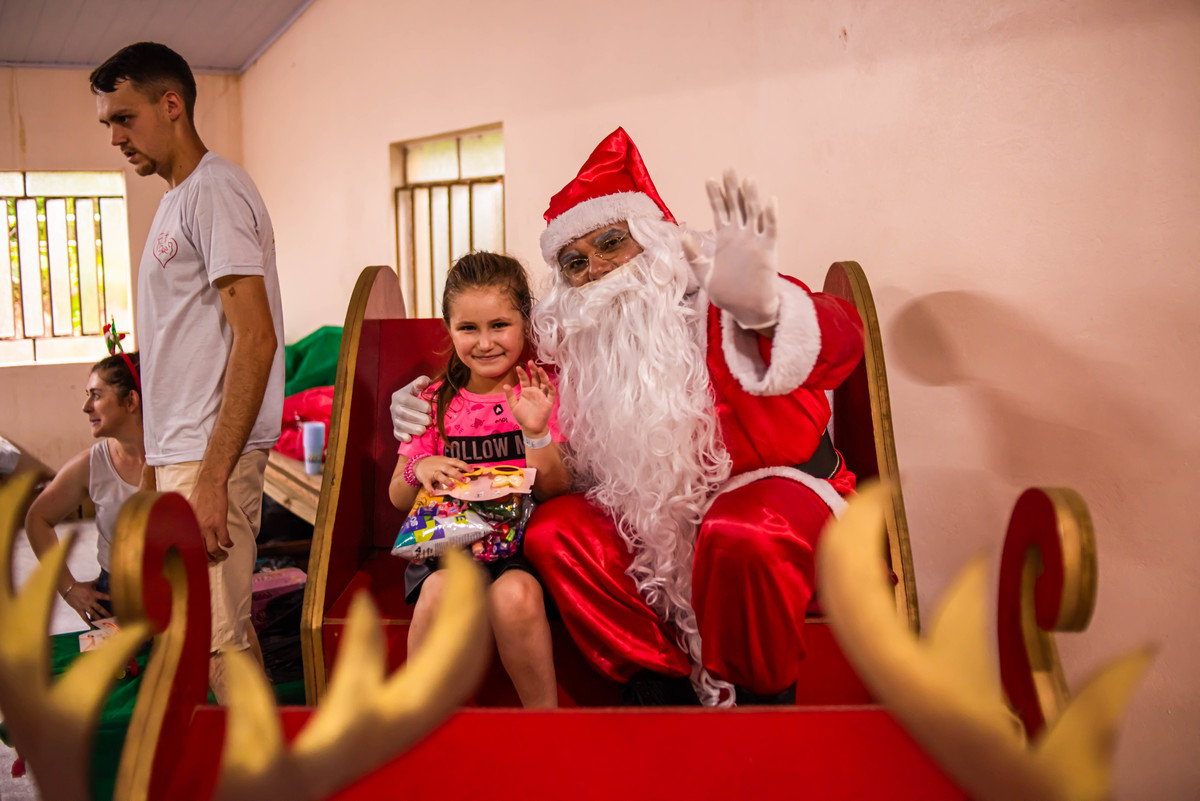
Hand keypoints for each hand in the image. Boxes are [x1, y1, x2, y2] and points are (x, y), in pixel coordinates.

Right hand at [64, 580, 110, 623]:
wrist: (68, 589)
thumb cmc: (80, 586)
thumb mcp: (89, 583)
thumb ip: (97, 582)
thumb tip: (102, 577)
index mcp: (94, 594)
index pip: (104, 596)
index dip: (110, 599)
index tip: (117, 602)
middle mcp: (90, 601)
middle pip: (100, 608)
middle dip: (106, 613)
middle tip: (112, 618)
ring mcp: (84, 606)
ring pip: (93, 614)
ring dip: (99, 619)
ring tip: (105, 624)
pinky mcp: (79, 610)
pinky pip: (84, 617)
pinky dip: (88, 622)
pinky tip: (92, 626)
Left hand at [189, 474, 230, 563]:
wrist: (210, 484)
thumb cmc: (200, 493)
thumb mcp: (188, 509)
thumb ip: (190, 521)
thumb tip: (190, 528)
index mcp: (188, 526)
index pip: (189, 547)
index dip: (195, 556)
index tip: (200, 558)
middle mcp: (196, 529)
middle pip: (201, 551)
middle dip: (209, 559)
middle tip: (214, 560)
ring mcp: (208, 526)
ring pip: (213, 549)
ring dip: (220, 555)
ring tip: (223, 555)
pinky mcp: (219, 523)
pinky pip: (224, 539)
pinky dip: (228, 544)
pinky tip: (230, 544)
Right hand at [391, 376, 432, 442]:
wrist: (415, 404)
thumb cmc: (421, 393)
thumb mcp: (421, 385)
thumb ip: (422, 382)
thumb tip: (422, 382)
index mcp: (399, 395)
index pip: (407, 401)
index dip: (420, 406)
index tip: (430, 409)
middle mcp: (394, 407)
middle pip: (404, 415)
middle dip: (420, 419)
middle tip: (430, 420)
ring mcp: (394, 419)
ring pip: (402, 426)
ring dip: (415, 429)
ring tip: (425, 429)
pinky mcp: (396, 429)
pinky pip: (397, 435)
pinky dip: (404, 437)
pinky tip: (411, 437)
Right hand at [414, 455, 470, 494]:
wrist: (418, 463)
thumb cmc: (435, 463)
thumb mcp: (444, 461)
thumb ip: (453, 466)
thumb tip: (467, 472)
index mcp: (446, 461)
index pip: (456, 462)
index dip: (464, 466)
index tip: (472, 470)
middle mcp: (440, 465)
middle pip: (449, 469)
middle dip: (457, 474)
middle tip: (465, 480)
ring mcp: (432, 471)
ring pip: (440, 475)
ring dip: (446, 481)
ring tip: (453, 486)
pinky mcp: (425, 478)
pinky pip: (427, 483)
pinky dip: (430, 488)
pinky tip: (433, 493)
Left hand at [504, 361, 554, 438]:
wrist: (531, 428)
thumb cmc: (522, 417)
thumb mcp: (514, 405)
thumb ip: (510, 395)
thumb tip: (505, 385)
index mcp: (526, 391)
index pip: (525, 379)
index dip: (522, 373)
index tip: (517, 367)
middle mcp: (535, 391)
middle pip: (535, 378)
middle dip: (533, 370)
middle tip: (530, 362)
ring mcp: (542, 396)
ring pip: (544, 383)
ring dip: (542, 376)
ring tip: (539, 369)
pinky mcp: (548, 402)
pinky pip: (551, 393)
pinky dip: (550, 387)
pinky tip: (548, 382)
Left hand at [682, 169, 780, 330]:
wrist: (747, 310)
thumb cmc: (727, 294)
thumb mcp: (704, 275)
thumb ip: (694, 255)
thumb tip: (683, 235)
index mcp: (725, 240)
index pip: (720, 212)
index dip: (715, 196)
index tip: (710, 179)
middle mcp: (740, 237)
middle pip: (736, 207)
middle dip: (732, 189)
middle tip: (729, 169)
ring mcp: (755, 242)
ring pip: (753, 214)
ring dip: (751, 197)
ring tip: (748, 179)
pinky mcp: (768, 252)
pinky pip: (771, 231)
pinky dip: (770, 217)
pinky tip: (770, 201)